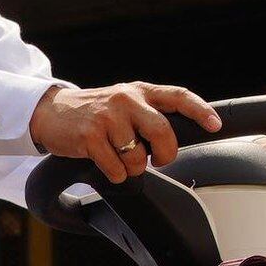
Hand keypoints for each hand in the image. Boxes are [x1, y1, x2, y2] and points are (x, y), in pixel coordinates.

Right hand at [31, 81, 216, 187]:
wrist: (51, 112)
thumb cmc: (94, 113)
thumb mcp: (124, 103)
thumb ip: (149, 113)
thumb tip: (176, 138)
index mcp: (140, 91)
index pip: (178, 96)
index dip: (200, 111)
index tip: (215, 125)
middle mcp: (126, 99)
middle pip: (162, 132)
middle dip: (165, 154)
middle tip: (158, 160)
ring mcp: (107, 117)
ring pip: (137, 156)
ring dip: (132, 168)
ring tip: (120, 159)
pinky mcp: (90, 136)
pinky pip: (115, 168)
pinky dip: (114, 174)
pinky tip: (104, 164)